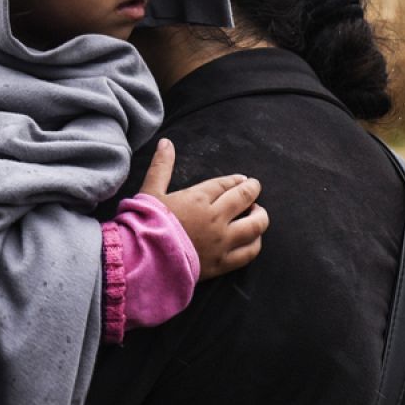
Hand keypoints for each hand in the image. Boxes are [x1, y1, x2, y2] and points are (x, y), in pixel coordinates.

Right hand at [138, 138, 269, 279]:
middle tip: (254, 188)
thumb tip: (166, 142)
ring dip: (260, 216)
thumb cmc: (145, 224)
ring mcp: (222, 241)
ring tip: (258, 213)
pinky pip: (249, 252)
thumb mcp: (150, 191)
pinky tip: (254, 239)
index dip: (236, 180)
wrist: (144, 260)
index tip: (243, 179)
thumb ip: (161, 166)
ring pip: (255, 225)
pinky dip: (255, 243)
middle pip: (245, 199)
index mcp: (198, 198)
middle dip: (252, 190)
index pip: (226, 184)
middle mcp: (215, 218)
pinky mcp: (222, 263)